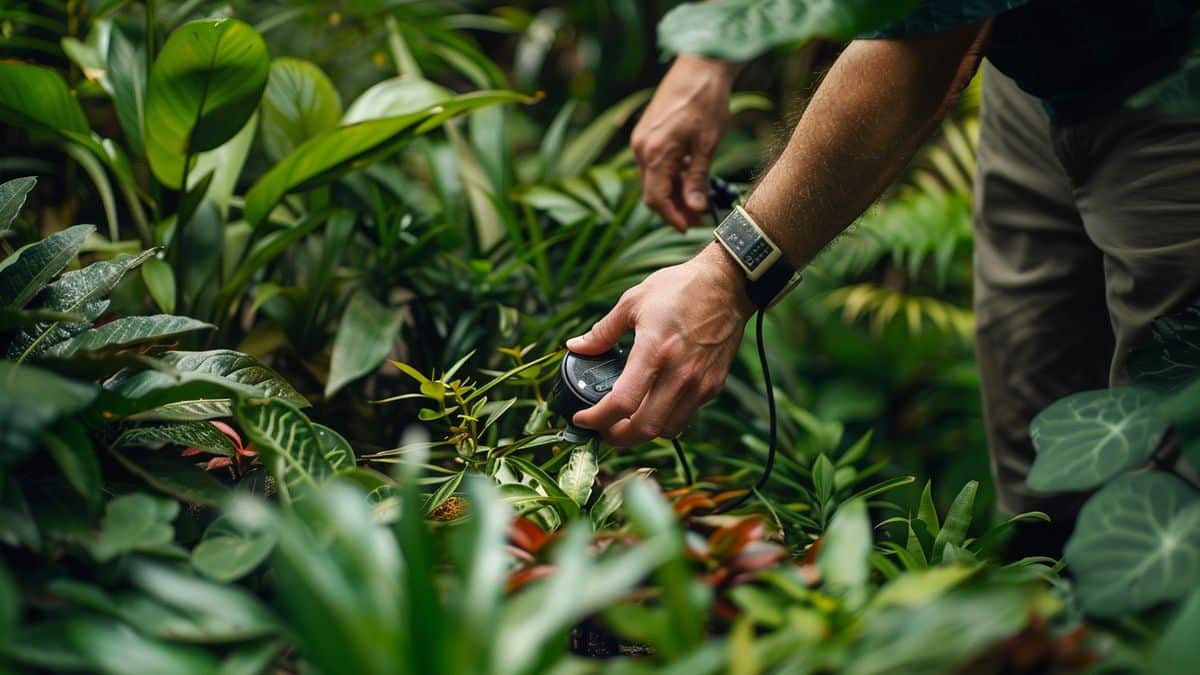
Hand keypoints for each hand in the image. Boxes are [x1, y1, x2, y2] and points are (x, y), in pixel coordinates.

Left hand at [567, 244, 754, 445]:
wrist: (727, 285)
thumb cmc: (680, 288)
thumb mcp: (633, 301)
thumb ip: (602, 331)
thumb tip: (576, 346)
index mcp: (653, 351)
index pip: (622, 403)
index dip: (596, 419)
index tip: (582, 418)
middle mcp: (679, 373)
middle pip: (645, 429)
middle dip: (618, 437)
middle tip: (603, 428)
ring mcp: (699, 383)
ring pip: (668, 430)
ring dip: (644, 432)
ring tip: (627, 421)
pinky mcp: (713, 386)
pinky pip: (686, 416)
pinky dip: (666, 419)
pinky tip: (654, 404)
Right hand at [632, 55, 737, 231]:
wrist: (700, 65)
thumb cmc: (706, 101)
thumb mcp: (708, 144)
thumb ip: (698, 179)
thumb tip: (697, 209)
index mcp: (654, 153)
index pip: (656, 199)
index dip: (672, 217)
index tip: (689, 227)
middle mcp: (641, 148)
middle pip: (652, 191)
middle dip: (675, 206)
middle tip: (699, 215)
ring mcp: (641, 139)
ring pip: (653, 178)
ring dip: (673, 191)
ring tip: (699, 197)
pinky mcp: (646, 132)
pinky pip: (653, 163)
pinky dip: (670, 174)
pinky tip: (690, 175)